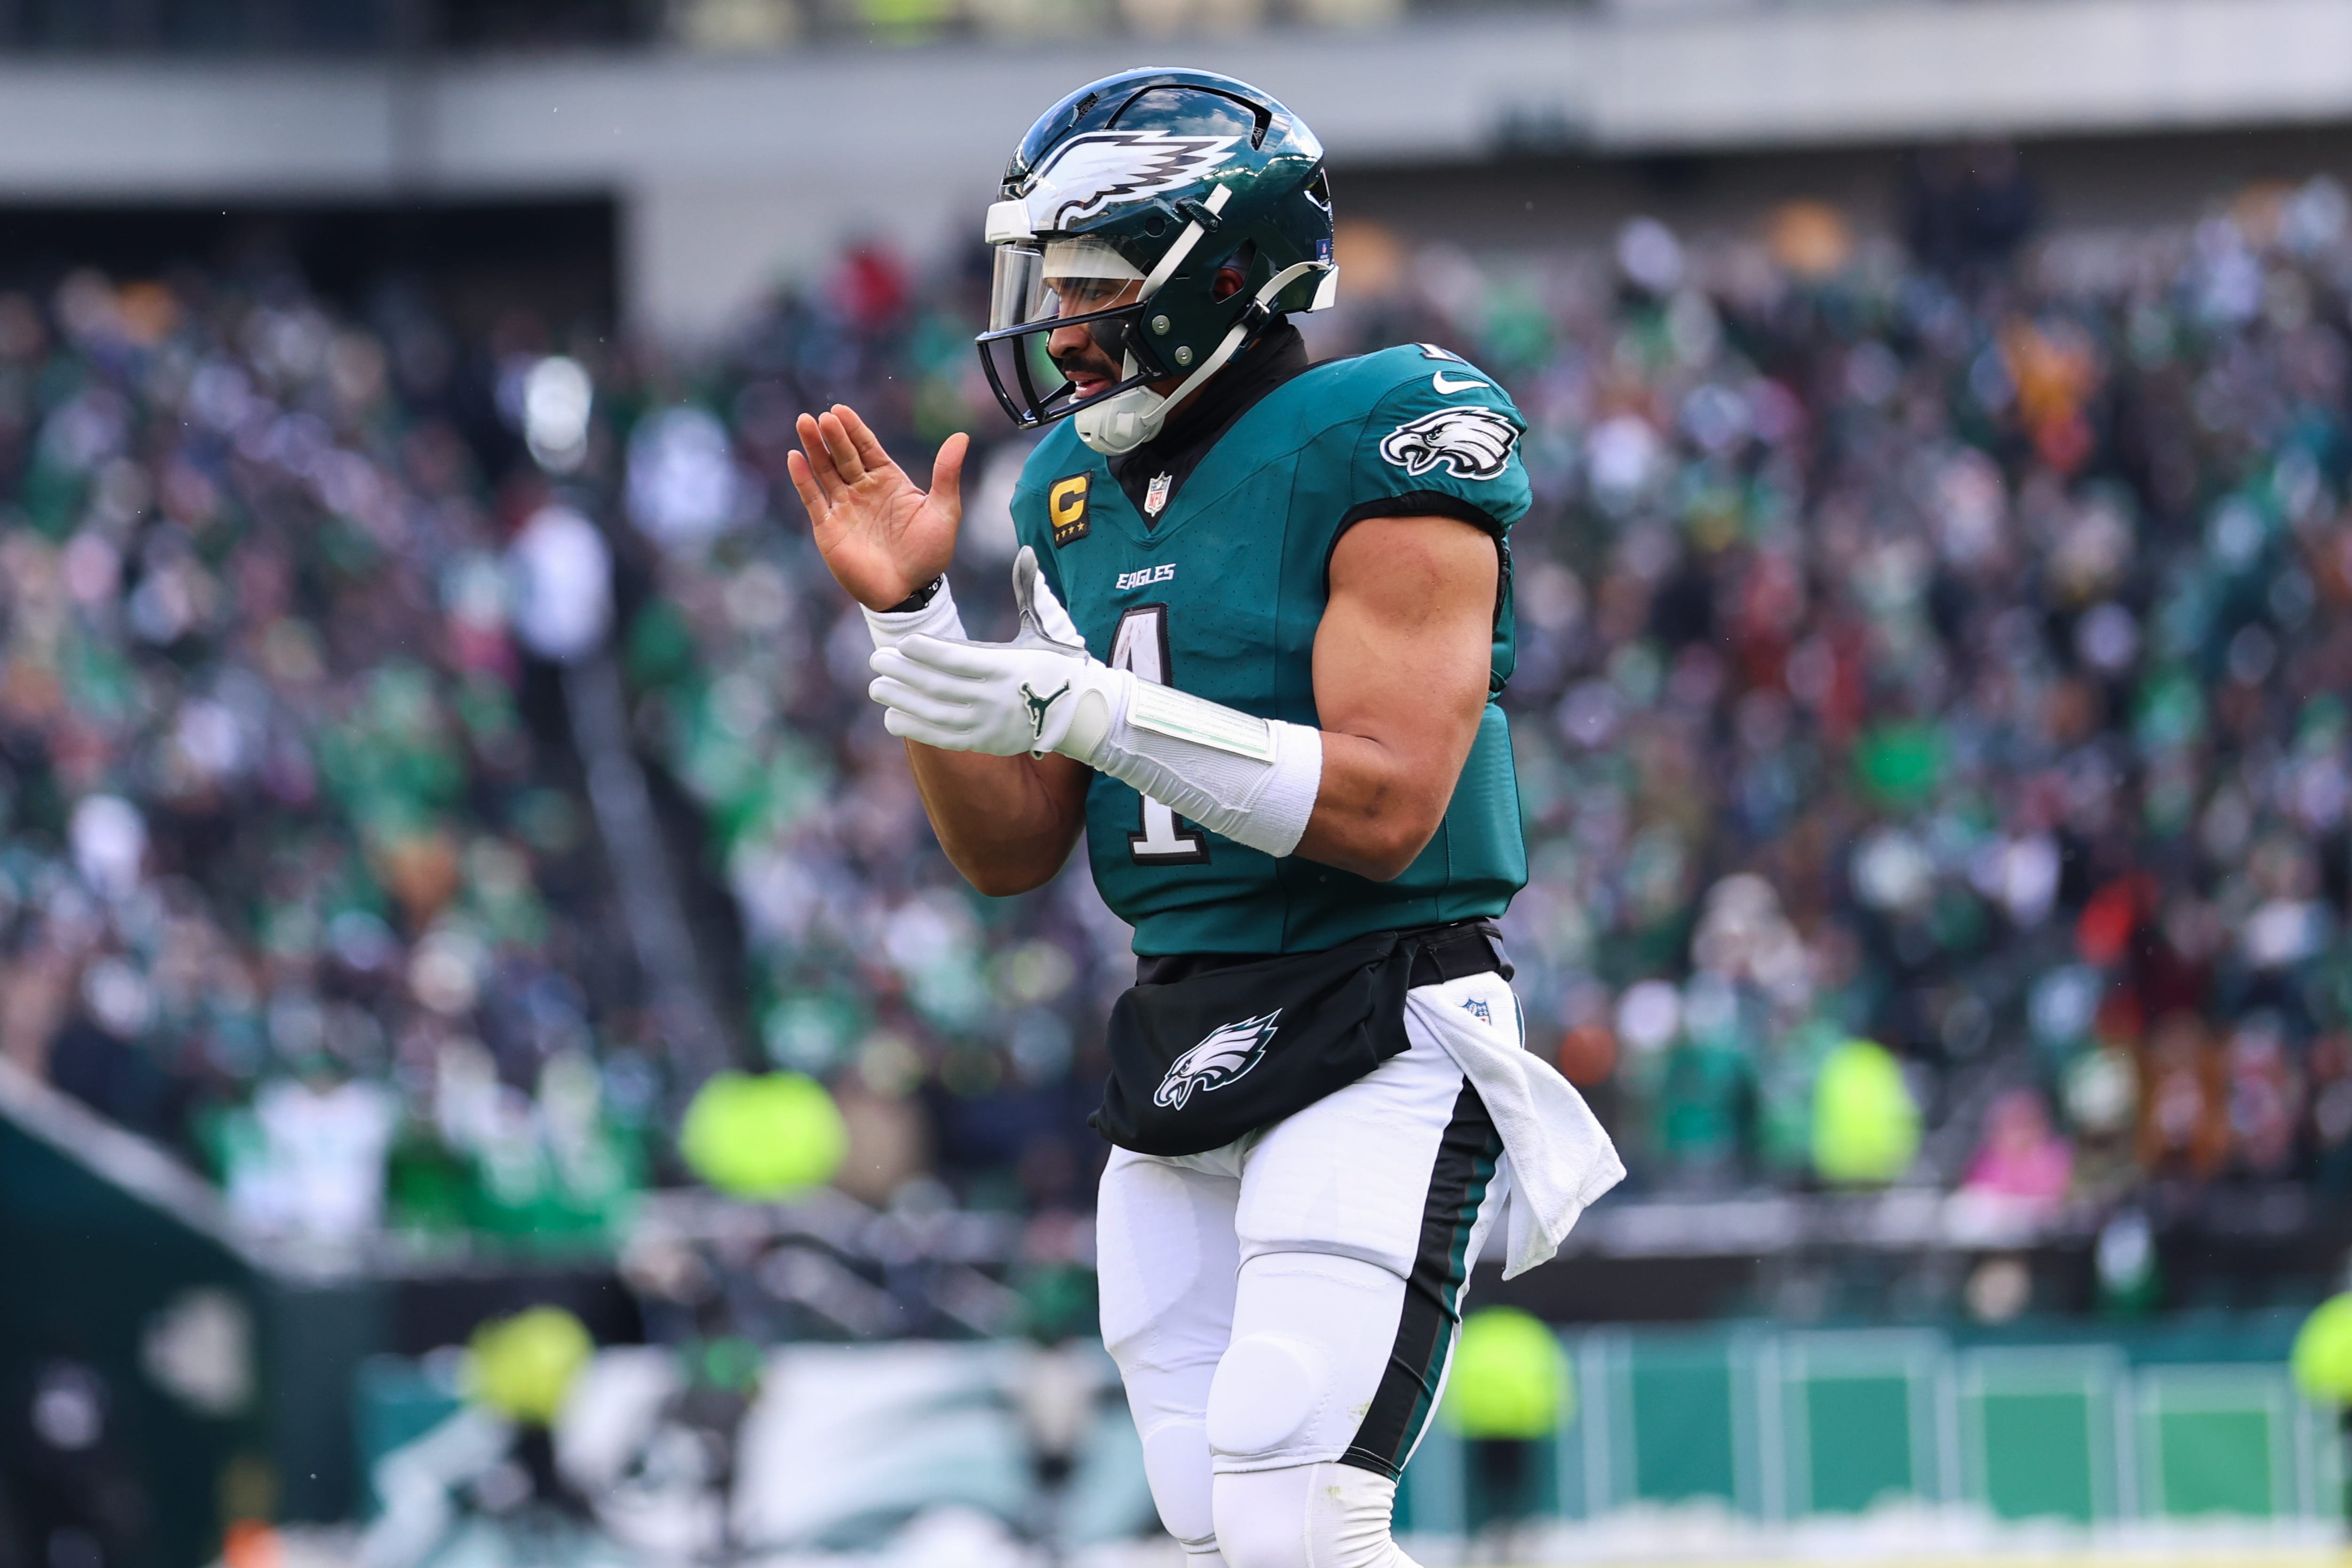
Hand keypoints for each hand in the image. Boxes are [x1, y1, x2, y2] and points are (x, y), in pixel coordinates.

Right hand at [787, 404, 967, 610]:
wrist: (907, 592)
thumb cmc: (928, 554)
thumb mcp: (943, 511)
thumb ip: (947, 474)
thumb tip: (961, 436)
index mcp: (889, 481)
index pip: (868, 448)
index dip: (854, 429)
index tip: (840, 410)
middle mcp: (863, 490)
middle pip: (844, 455)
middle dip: (833, 435)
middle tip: (823, 416)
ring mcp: (845, 507)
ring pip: (825, 471)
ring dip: (814, 448)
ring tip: (804, 422)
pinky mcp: (829, 527)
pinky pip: (813, 499)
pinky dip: (803, 479)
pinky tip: (795, 457)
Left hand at [868, 548, 1123, 758]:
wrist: (1083, 714)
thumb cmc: (1062, 663)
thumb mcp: (1050, 626)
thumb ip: (1031, 591)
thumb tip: (1026, 552)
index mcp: (1009, 666)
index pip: (960, 659)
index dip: (929, 652)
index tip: (903, 642)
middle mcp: (996, 698)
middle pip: (940, 686)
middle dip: (904, 673)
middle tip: (877, 659)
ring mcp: (990, 724)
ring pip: (937, 713)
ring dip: (903, 700)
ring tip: (876, 686)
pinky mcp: (986, 742)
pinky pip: (944, 738)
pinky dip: (916, 730)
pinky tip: (892, 718)